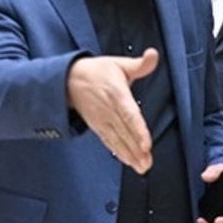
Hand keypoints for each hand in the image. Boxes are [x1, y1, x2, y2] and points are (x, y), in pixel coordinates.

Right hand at [68, 49, 159, 172]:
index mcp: (116, 93)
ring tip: (141, 167)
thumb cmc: (97, 72)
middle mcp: (109, 109)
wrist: (68, 80)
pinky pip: (109, 141)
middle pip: (124, 132)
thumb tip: (153, 55)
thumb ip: (139, 64)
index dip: (138, 130)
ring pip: (117, 140)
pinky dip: (118, 152)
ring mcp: (102, 120)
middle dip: (136, 149)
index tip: (146, 144)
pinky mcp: (97, 126)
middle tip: (147, 163)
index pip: (129, 114)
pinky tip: (128, 162)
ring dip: (129, 155)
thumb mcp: (119, 64)